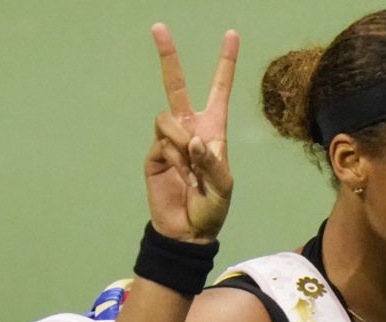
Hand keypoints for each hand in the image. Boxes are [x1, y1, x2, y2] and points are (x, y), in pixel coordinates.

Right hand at [145, 23, 238, 242]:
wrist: (188, 230)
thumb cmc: (213, 208)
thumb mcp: (223, 187)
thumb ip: (211, 162)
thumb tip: (193, 139)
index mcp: (213, 129)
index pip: (219, 89)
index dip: (225, 63)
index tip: (231, 34)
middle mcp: (190, 128)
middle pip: (177, 85)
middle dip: (168, 56)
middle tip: (158, 26)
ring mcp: (170, 140)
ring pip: (169, 119)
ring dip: (181, 143)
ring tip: (190, 171)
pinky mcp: (154, 154)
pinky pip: (161, 142)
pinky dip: (174, 159)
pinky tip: (180, 177)